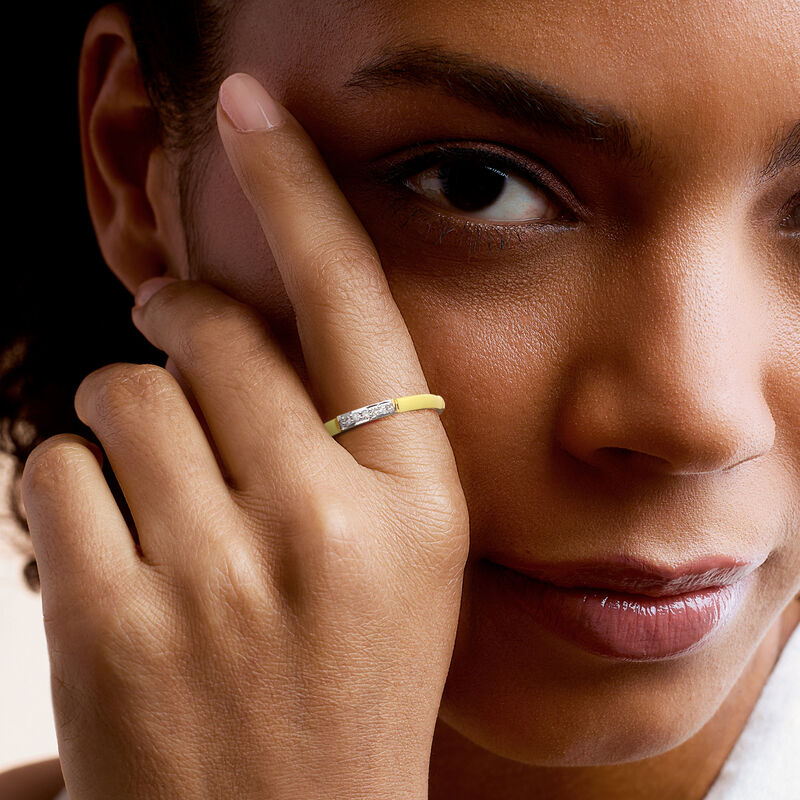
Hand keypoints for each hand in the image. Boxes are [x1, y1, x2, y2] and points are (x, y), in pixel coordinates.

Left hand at [22, 72, 468, 799]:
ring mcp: (219, 576)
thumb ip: (346, 437)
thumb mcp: (402, 560)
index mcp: (417, 507)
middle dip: (180, 321)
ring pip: (121, 393)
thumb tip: (249, 322)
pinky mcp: (116, 622)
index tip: (254, 109)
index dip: (302, 192)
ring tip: (155, 489)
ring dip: (122, 418)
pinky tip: (110, 551)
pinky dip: (64, 489)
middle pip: (212, 332)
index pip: (357, 306)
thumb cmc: (350, 684)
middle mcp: (328, 526)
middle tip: (173, 340)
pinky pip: (50, 470)